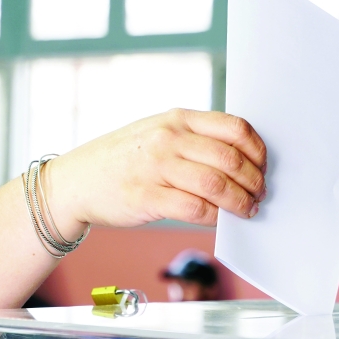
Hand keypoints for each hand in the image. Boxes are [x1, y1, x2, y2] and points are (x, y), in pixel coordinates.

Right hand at [43, 109, 267, 239]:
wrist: (76, 181)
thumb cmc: (122, 159)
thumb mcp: (157, 133)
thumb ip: (194, 139)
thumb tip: (240, 162)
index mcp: (177, 119)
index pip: (235, 128)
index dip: (257, 151)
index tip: (263, 167)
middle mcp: (169, 139)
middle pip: (231, 159)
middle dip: (254, 182)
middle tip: (259, 195)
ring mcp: (157, 167)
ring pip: (217, 185)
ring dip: (239, 202)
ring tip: (246, 211)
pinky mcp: (147, 197)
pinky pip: (195, 209)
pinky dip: (215, 217)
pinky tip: (220, 220)